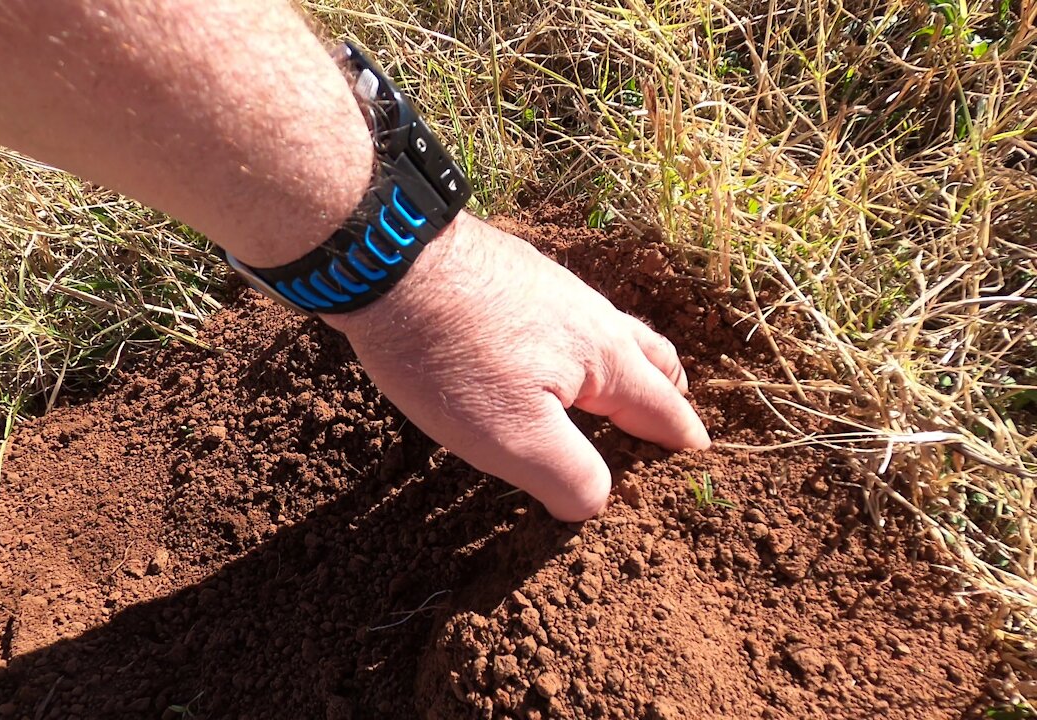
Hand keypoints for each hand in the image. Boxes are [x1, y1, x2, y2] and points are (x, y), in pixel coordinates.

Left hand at [323, 213, 710, 520]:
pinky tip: (540, 350)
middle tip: (670, 415)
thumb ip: (571, 475)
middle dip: (664, 390)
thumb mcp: (516, 437)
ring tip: (612, 385)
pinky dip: (571, 344)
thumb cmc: (454, 354)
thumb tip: (598, 501)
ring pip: (603, 331)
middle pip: (646, 356)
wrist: (391, 260)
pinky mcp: (505, 276)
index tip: (697, 454)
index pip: (661, 407)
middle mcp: (587, 315)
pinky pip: (559, 316)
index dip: (679, 438)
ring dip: (618, 363)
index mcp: (604, 357)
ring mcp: (546, 288)